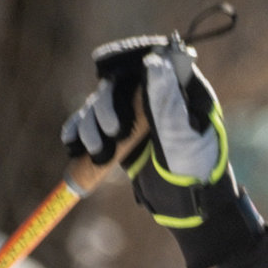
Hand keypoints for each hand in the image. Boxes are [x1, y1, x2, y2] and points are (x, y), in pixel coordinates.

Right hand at [62, 34, 246, 267]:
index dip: (127, 59)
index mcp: (182, 90)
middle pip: (118, 83)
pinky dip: (79, 131)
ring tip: (97, 150)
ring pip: (100, 104)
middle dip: (105, 106)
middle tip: (112, 132)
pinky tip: (71, 142)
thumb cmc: (196, 172)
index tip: (108, 69)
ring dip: (90, 124)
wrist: (190, 208)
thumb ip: (167, 102)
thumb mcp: (182, 138)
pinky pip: (92, 125)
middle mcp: (156, 97)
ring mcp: (136, 115)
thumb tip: (153, 62)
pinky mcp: (121, 134)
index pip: (151, 61)